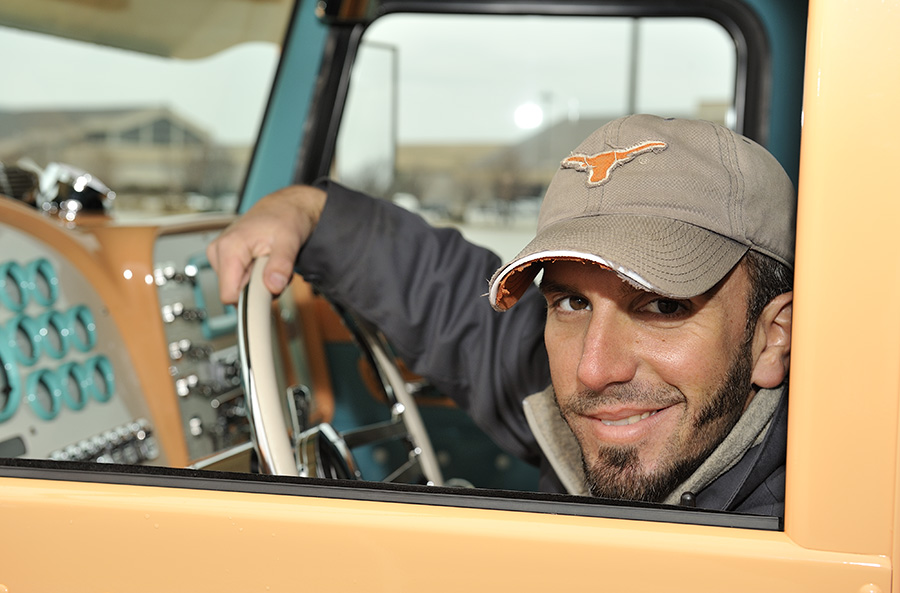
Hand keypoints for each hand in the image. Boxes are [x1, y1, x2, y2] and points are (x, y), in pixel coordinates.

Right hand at [206, 185, 326, 303]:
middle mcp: (218, 252)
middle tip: (274, 270)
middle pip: (235, 293)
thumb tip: (273, 286)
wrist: (284, 208)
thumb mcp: (289, 241)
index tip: (269, 290)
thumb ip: (281, 266)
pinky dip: (256, 278)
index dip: (251, 300)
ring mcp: (220, 256)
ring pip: (238, 289)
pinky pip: (240, 282)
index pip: (229, 294)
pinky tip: (264, 264)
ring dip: (259, 284)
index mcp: (229, 248)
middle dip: (259, 289)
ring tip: (270, 263)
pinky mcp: (226, 260)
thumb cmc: (285, 218)